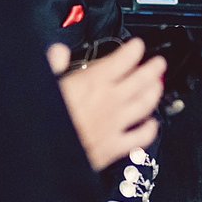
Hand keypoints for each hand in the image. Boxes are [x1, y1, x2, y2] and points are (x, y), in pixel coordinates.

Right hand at [50, 38, 163, 172]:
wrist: (43, 155)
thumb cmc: (42, 121)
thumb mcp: (43, 83)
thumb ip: (53, 64)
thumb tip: (58, 50)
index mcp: (93, 82)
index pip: (122, 60)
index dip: (134, 50)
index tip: (137, 45)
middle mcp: (109, 101)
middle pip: (140, 80)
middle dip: (152, 69)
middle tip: (158, 63)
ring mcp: (115, 124)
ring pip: (144, 104)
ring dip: (154, 93)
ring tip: (158, 85)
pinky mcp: (114, 146)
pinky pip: (140, 137)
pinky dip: (149, 130)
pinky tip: (152, 125)